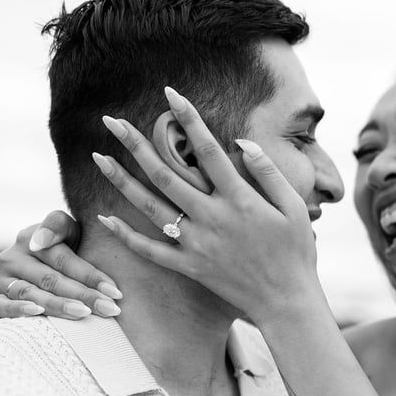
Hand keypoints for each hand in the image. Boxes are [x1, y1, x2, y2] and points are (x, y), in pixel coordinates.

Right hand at [0, 213, 122, 319]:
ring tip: (84, 314)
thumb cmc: (63, 245)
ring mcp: (2, 277)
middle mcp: (12, 256)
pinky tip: (39, 314)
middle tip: (109, 308)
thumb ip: (58, 226)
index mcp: (31, 237)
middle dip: (83, 295)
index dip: (91, 276)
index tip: (115, 292)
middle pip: (51, 279)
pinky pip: (3, 307)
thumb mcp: (66, 229)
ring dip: (59, 306)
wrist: (39, 259)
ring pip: (31, 294)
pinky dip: (19, 311)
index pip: (64, 259)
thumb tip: (40, 241)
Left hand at [94, 88, 319, 323]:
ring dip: (122, 181)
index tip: (171, 94)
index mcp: (239, 199)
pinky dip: (126, 236)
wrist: (287, 302)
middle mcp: (212, 218)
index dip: (189, 118)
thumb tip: (242, 142)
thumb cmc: (296, 251)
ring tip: (99, 157)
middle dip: (136, 144)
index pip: (207, 149)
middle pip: (165, 173)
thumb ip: (268, 172)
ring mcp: (197, 244)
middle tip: (112, 121)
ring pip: (150, 208)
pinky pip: (150, 251)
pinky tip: (105, 218)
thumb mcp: (293, 206)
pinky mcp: (189, 267)